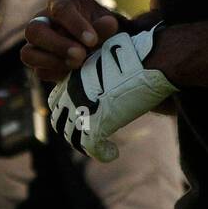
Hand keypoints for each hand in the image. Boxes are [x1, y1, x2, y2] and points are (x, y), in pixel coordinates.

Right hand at [21, 0, 122, 81]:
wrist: (93, 39)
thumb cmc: (96, 23)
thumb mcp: (104, 20)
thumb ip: (105, 24)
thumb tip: (108, 25)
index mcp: (58, 4)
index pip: (61, 10)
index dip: (76, 26)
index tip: (92, 40)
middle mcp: (41, 21)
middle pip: (35, 31)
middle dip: (58, 45)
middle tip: (80, 55)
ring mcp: (36, 44)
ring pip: (28, 53)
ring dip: (53, 62)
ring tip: (77, 65)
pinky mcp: (39, 63)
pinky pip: (39, 71)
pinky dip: (56, 74)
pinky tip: (73, 73)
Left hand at [48, 23, 178, 161]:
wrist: (151, 63)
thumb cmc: (140, 55)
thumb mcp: (111, 57)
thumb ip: (101, 69)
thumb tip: (110, 76)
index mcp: (74, 74)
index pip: (56, 99)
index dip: (67, 111)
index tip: (83, 116)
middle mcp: (71, 92)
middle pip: (58, 120)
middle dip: (71, 130)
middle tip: (87, 136)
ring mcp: (81, 109)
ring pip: (71, 136)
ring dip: (83, 144)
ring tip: (100, 147)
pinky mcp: (95, 124)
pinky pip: (91, 147)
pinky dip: (102, 153)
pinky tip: (113, 153)